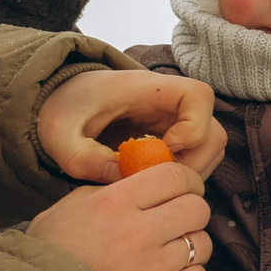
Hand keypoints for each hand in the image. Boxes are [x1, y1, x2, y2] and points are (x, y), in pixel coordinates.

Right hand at [27, 162, 214, 270]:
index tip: (184, 187)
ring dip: (191, 245)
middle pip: (197, 208)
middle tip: (179, 219)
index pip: (174, 176)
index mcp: (115, 203)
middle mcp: (138, 232)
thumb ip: (110, 190)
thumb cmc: (52, 254)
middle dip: (191, 211)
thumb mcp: (71, 206)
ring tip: (170, 251)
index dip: (187, 179)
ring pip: (201, 244)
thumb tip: (145, 182)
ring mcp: (153, 269)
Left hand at [39, 69, 225, 181]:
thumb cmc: (61, 110)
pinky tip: (150, 180)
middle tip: (159, 180)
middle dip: (194, 162)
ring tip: (152, 182)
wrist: (57, 103)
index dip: (193, 128)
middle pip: (213, 129)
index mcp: (147, 88)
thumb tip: (121, 177)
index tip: (162, 149)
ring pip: (209, 146)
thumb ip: (84, 159)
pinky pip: (194, 156)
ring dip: (190, 171)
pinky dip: (181, 173)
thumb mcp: (60, 136)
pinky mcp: (168, 136)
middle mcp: (168, 102)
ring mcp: (171, 120)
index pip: (199, 96)